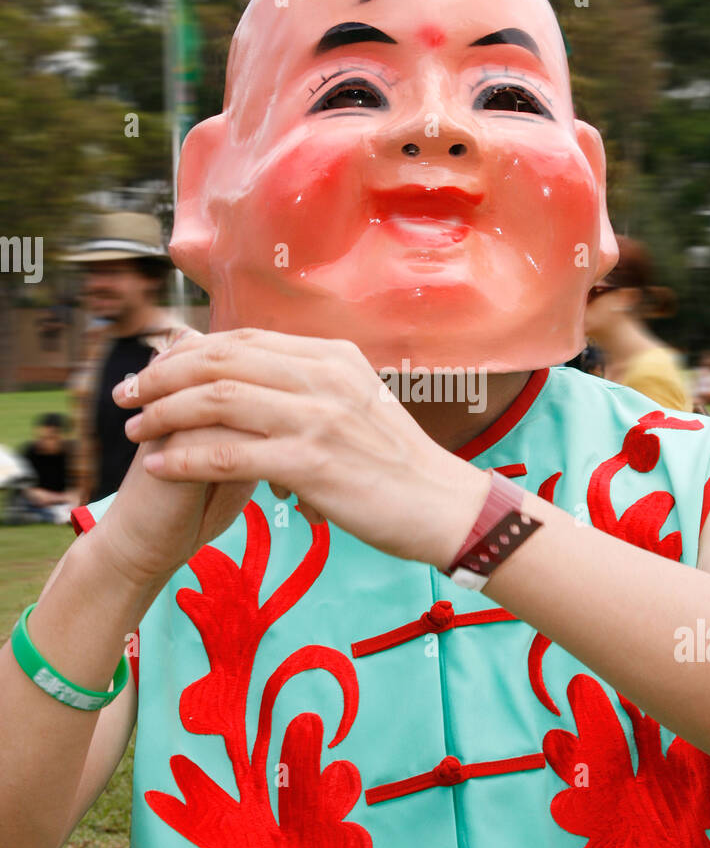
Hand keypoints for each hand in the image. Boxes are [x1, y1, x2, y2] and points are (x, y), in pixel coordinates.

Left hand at [114, 328, 488, 569]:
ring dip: (164, 414)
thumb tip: (257, 387)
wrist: (444, 507)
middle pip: (220, 361)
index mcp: (332, 357)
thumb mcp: (357, 405)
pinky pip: (228, 455)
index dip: (188, 352)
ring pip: (217, 402)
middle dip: (163, 376)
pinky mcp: (312, 463)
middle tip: (126, 394)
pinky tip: (158, 466)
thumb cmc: (398, 465)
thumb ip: (310, 388)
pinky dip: (184, 458)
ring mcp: (318, 418)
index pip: (242, 340)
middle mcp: (323, 376)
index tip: (154, 370)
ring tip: (133, 430)